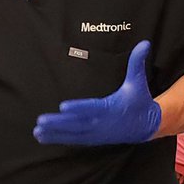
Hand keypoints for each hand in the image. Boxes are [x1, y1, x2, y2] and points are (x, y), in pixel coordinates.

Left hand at [33, 40, 161, 145]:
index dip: (78, 107)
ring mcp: (96, 133)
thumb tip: (145, 43)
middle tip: (41, 120)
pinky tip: (43, 137)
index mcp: (110, 108)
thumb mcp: (138, 82)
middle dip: (58, 123)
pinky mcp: (93, 139)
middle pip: (77, 123)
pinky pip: (73, 140)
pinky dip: (58, 139)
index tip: (63, 106)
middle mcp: (101, 123)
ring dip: (54, 133)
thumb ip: (137, 62)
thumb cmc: (139, 100)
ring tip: (37, 131)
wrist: (146, 126)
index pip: (92, 108)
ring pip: (72, 134)